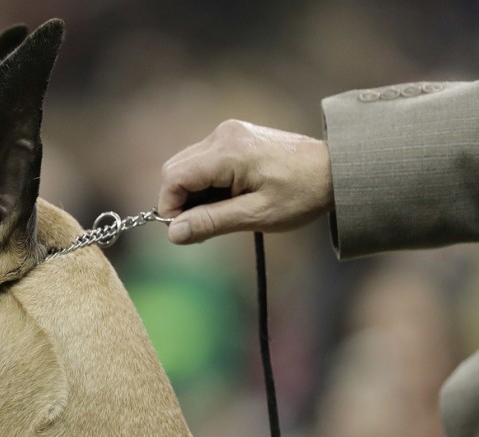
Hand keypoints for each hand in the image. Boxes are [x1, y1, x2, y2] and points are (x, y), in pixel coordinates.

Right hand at [157, 120, 333, 243]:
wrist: (337, 170)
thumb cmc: (301, 194)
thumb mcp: (256, 215)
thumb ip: (211, 222)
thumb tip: (173, 234)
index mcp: (227, 152)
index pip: (173, 178)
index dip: (170, 207)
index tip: (186, 231)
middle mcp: (222, 135)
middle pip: (175, 170)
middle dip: (181, 202)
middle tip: (206, 225)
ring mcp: (227, 133)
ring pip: (186, 166)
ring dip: (194, 194)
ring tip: (224, 212)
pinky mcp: (233, 137)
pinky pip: (202, 162)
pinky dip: (206, 184)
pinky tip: (229, 198)